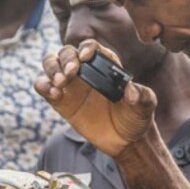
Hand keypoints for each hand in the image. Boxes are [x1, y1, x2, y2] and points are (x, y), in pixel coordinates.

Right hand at [35, 39, 156, 156]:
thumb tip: (131, 91)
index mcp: (105, 65)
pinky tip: (54, 95)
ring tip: (60, 84)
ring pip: (51, 63)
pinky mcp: (60, 101)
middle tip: (71, 74)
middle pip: (67, 52)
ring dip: (52, 68)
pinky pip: (43, 86)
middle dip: (66, 59)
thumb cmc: (136, 118)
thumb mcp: (145, 106)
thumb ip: (142, 97)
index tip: (85, 58)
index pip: (91, 47)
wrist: (125, 141)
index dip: (86, 48)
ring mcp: (71, 85)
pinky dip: (43, 86)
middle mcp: (85, 70)